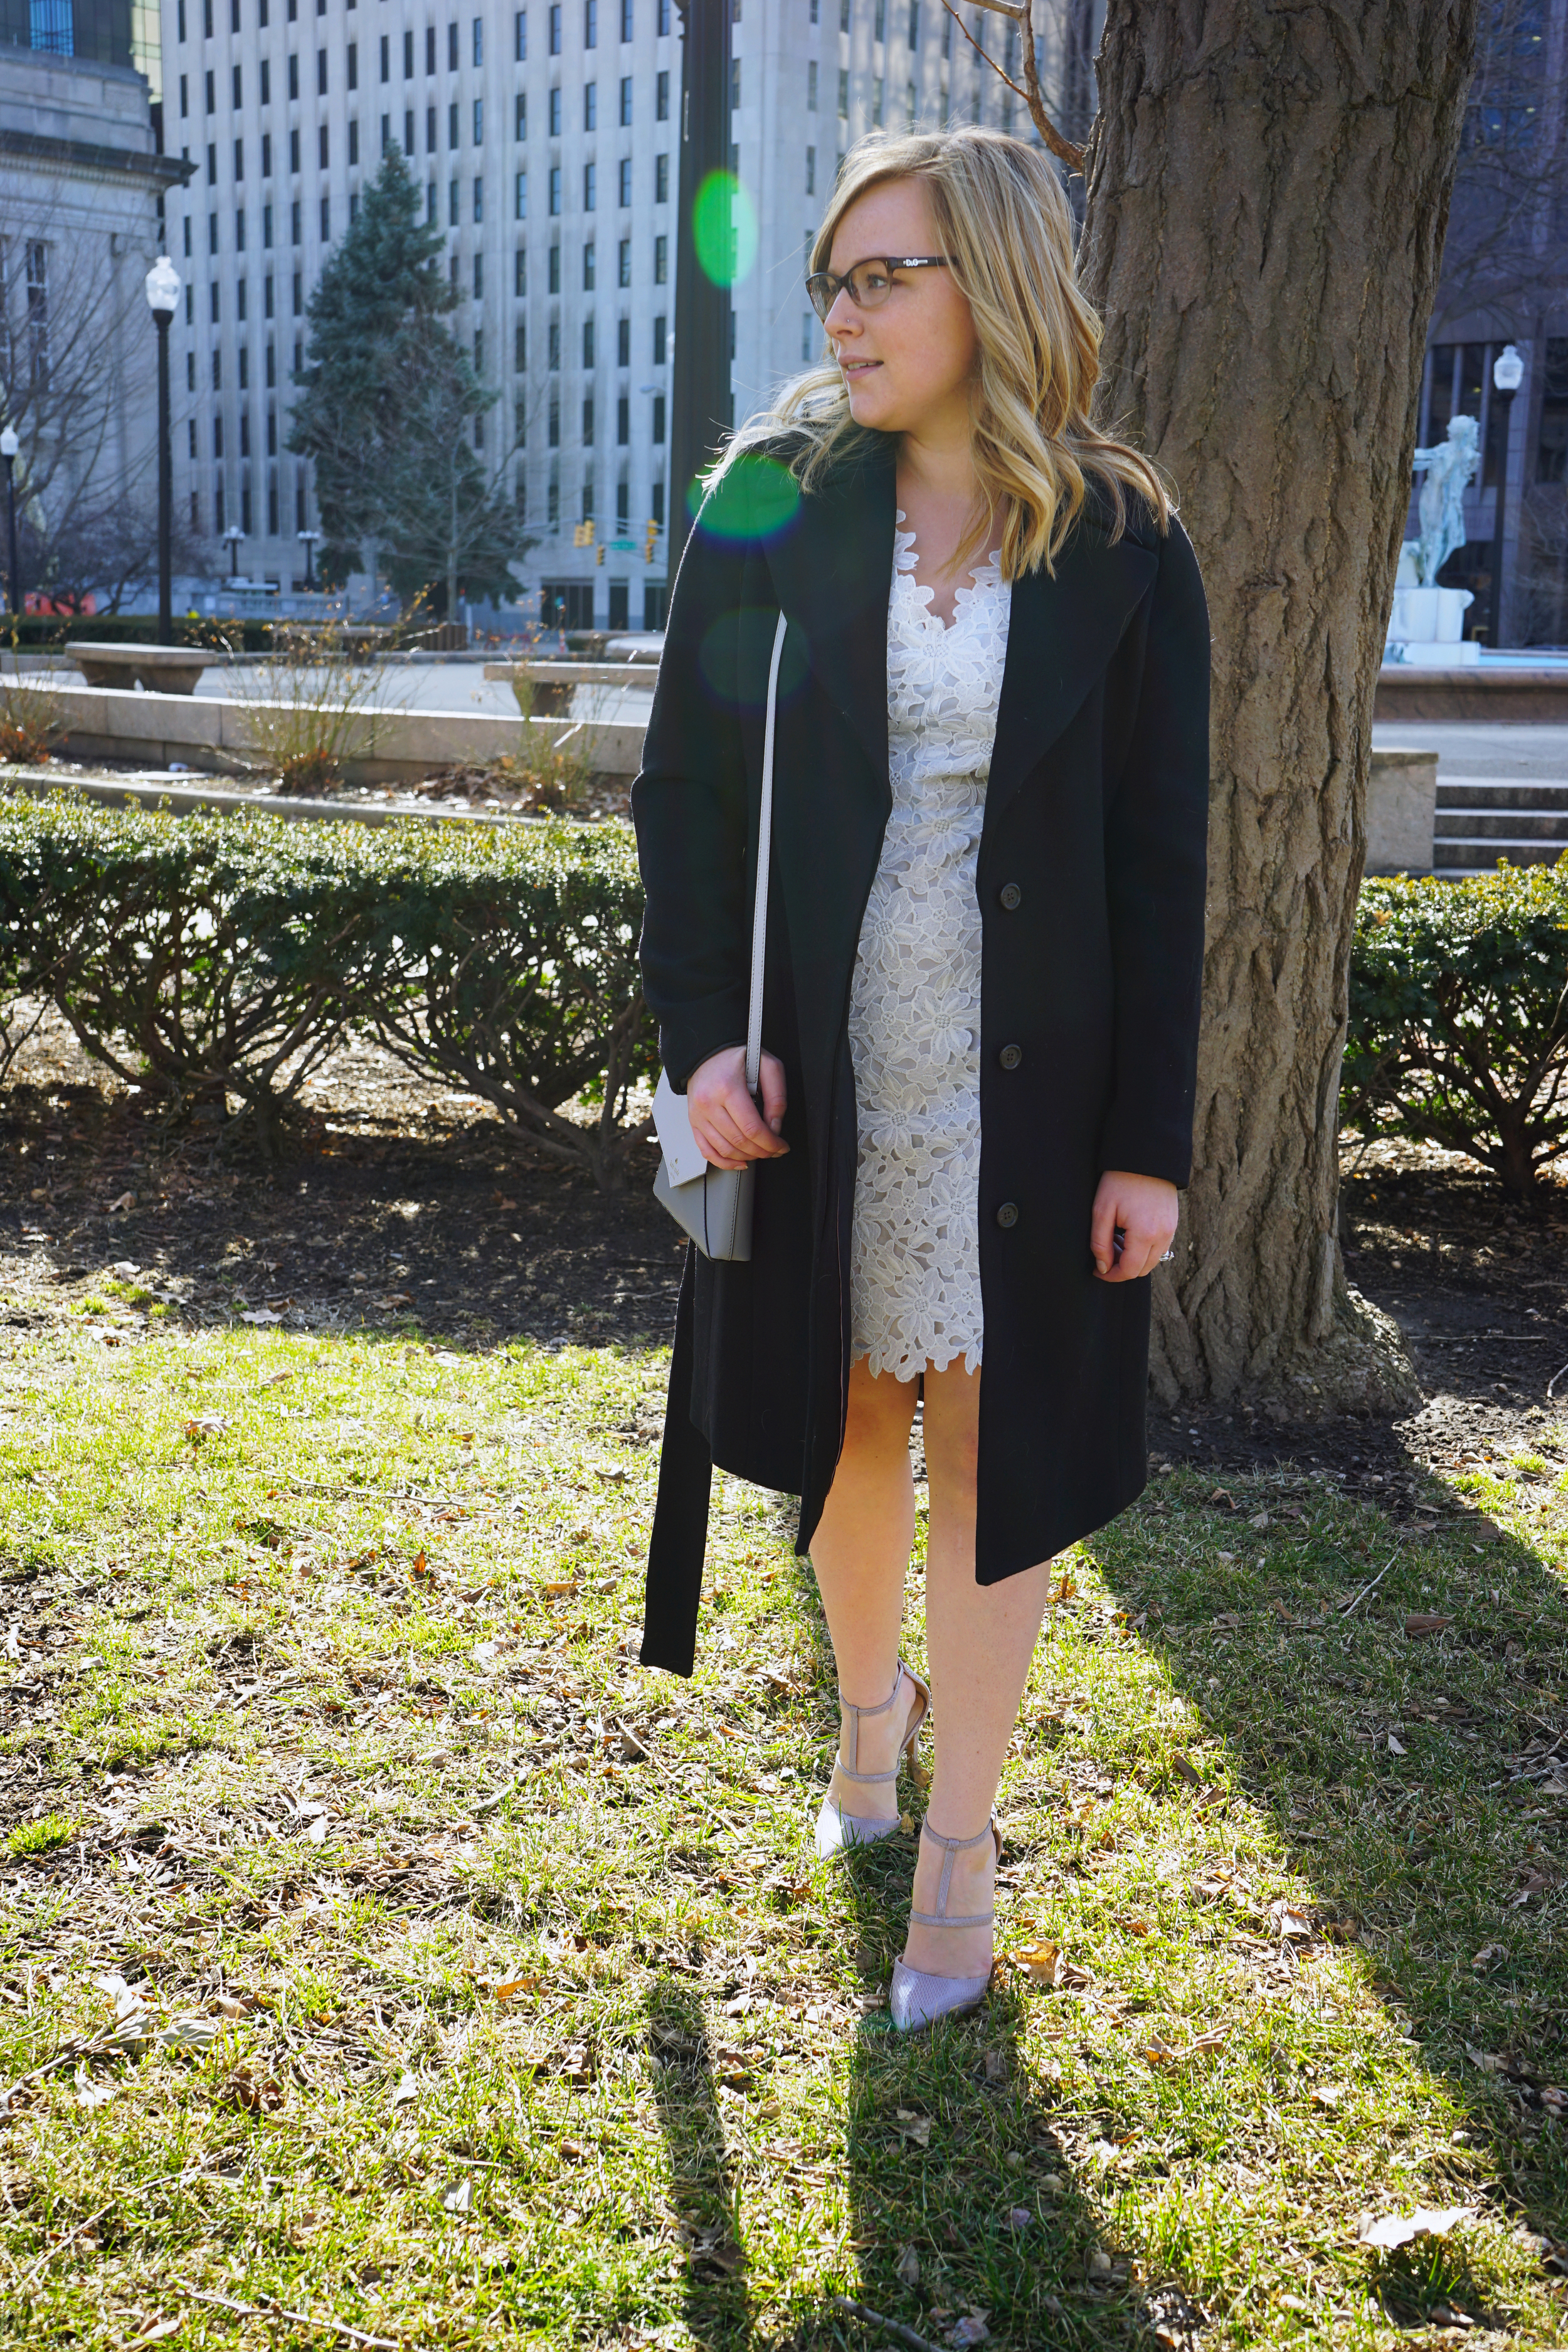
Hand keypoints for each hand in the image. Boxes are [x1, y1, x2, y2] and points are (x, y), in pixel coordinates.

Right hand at [685, 1046, 788, 1170]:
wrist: (708, 1052)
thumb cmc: (738, 1056)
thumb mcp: (768, 1066)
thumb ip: (777, 1097)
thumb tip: (774, 1127)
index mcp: (727, 1088)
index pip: (752, 1128)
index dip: (771, 1143)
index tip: (781, 1146)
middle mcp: (708, 1103)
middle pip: (739, 1142)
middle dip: (762, 1152)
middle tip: (775, 1150)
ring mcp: (698, 1114)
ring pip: (724, 1150)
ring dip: (746, 1157)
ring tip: (760, 1153)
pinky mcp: (693, 1122)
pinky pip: (706, 1151)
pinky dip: (724, 1162)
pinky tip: (740, 1162)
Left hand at [1090, 1169, 1178, 1281]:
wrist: (1145, 1157)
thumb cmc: (1120, 1181)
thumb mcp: (1102, 1211)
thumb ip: (1100, 1243)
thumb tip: (1103, 1267)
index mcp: (1145, 1234)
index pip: (1129, 1270)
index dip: (1111, 1276)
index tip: (1097, 1270)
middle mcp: (1163, 1235)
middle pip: (1142, 1270)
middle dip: (1121, 1268)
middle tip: (1105, 1252)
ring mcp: (1171, 1230)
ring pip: (1152, 1261)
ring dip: (1133, 1259)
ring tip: (1115, 1240)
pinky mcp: (1173, 1223)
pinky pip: (1159, 1247)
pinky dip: (1143, 1249)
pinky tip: (1128, 1234)